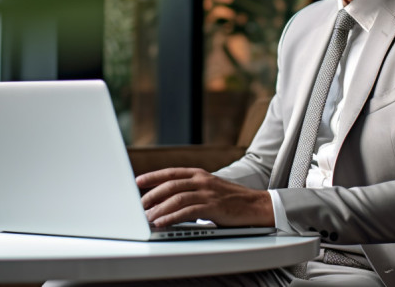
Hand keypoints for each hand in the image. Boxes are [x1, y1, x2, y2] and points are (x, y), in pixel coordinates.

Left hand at [136, 167, 273, 227]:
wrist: (257, 205)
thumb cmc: (232, 200)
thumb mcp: (210, 189)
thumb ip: (192, 191)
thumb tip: (168, 201)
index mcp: (200, 174)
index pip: (171, 172)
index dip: (153, 176)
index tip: (137, 182)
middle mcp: (202, 181)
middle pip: (170, 185)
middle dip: (152, 195)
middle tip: (139, 206)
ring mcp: (208, 193)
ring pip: (177, 198)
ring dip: (159, 209)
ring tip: (147, 218)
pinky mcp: (213, 207)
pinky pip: (187, 212)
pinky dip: (172, 218)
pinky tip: (163, 223)